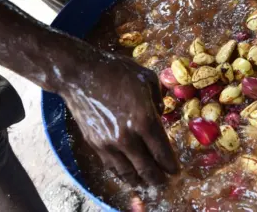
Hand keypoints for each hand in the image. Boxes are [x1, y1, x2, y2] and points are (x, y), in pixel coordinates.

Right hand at [59, 54, 178, 185]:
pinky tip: (128, 175)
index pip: (162, 152)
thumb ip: (158, 100)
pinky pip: (111, 166)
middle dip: (158, 179)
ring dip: (140, 181)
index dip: (170, 165)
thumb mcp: (147, 79)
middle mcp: (127, 137)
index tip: (175, 171)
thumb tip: (160, 115)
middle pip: (147, 168)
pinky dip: (121, 174)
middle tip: (165, 183)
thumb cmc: (117, 72)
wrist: (80, 74)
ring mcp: (109, 143)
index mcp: (144, 120)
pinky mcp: (95, 144)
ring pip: (128, 172)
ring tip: (147, 184)